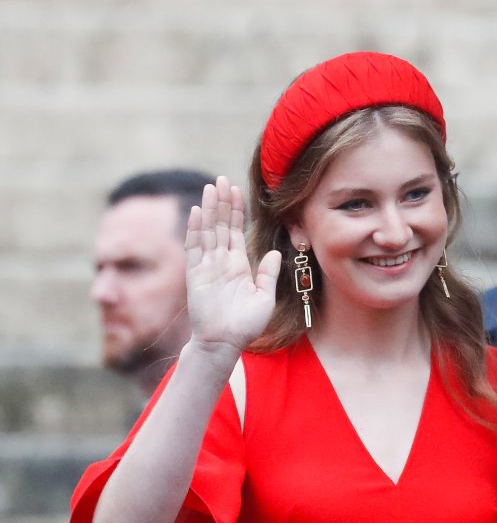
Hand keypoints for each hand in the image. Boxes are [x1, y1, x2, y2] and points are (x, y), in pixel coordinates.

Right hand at [184, 176, 280, 353]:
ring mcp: (207, 266)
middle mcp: (221, 261)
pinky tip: (197, 211)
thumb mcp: (265, 297)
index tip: (237, 191)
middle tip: (221, 179)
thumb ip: (269, 274)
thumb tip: (276, 252)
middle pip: (221, 225)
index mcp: (239, 265)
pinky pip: (194, 248)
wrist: (224, 342)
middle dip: (222, 203)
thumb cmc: (246, 324)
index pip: (236, 231)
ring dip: (209, 209)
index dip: (237, 211)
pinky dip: (195, 229)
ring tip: (211, 188)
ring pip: (207, 231)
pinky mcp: (195, 274)